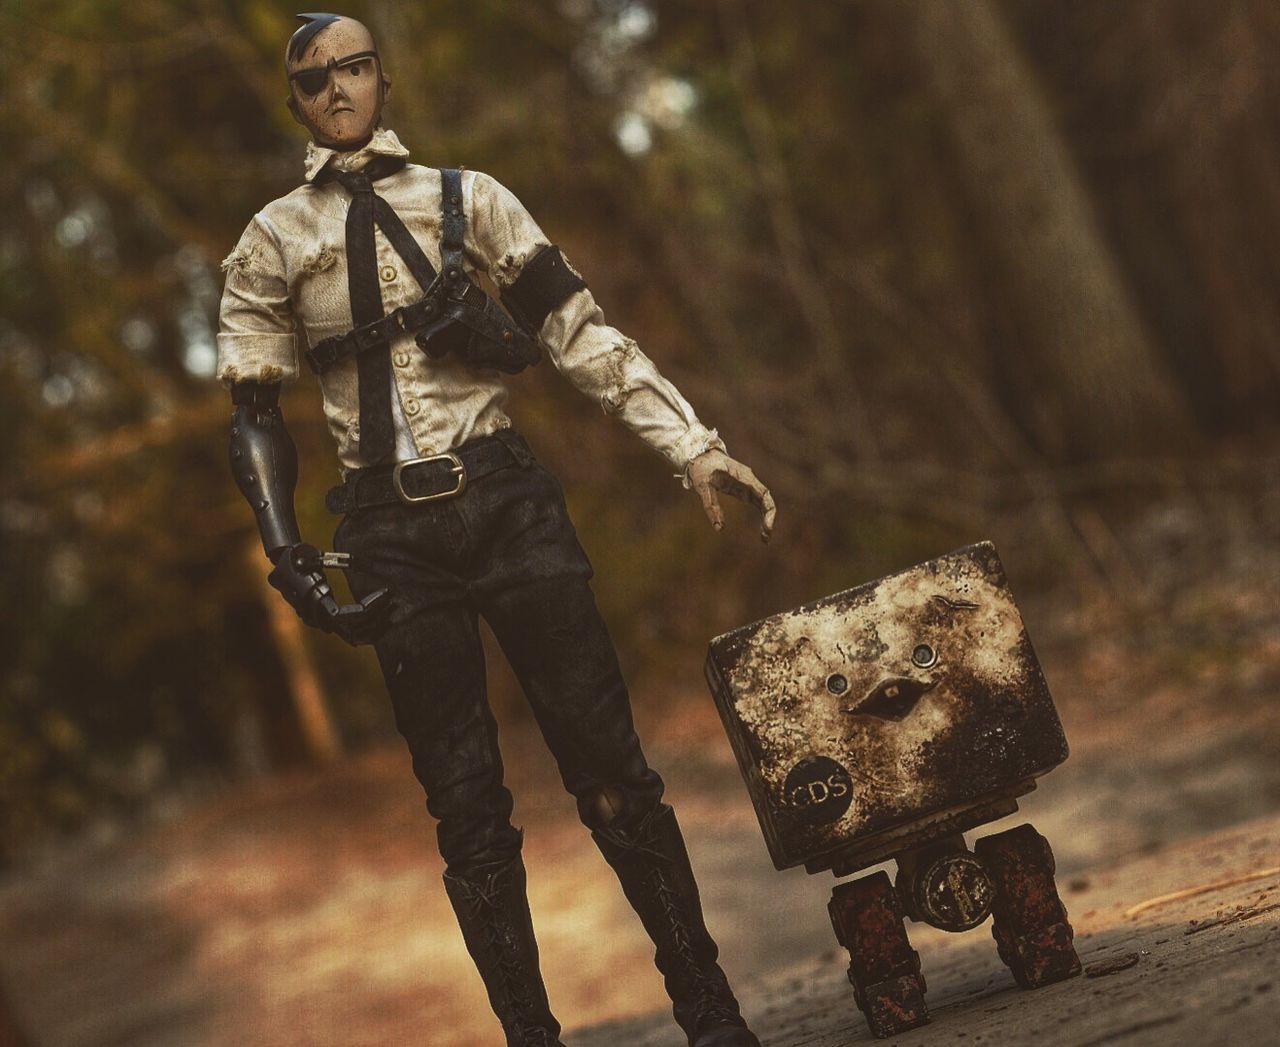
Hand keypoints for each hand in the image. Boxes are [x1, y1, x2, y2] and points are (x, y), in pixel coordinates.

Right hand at [268, 543, 391, 645]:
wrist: (285, 567)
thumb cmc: (296, 559)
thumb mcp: (303, 556)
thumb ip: (311, 561)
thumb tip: (316, 563)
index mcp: (314, 606)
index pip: (346, 616)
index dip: (368, 609)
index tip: (385, 594)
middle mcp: (318, 619)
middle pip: (354, 629)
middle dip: (377, 616)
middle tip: (392, 601)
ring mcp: (325, 622)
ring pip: (355, 636)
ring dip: (375, 625)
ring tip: (391, 609)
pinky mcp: (331, 621)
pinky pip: (353, 633)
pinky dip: (368, 629)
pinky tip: (383, 619)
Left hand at [687, 449, 776, 542]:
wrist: (700, 454)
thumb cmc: (701, 467)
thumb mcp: (702, 486)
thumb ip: (710, 506)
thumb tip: (719, 528)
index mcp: (744, 477)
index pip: (764, 495)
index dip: (769, 512)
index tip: (767, 527)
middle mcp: (750, 480)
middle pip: (767, 500)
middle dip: (769, 519)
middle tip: (765, 539)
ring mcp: (748, 485)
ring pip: (764, 503)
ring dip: (766, 519)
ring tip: (764, 539)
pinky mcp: (743, 489)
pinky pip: (757, 503)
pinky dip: (761, 516)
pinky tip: (760, 529)